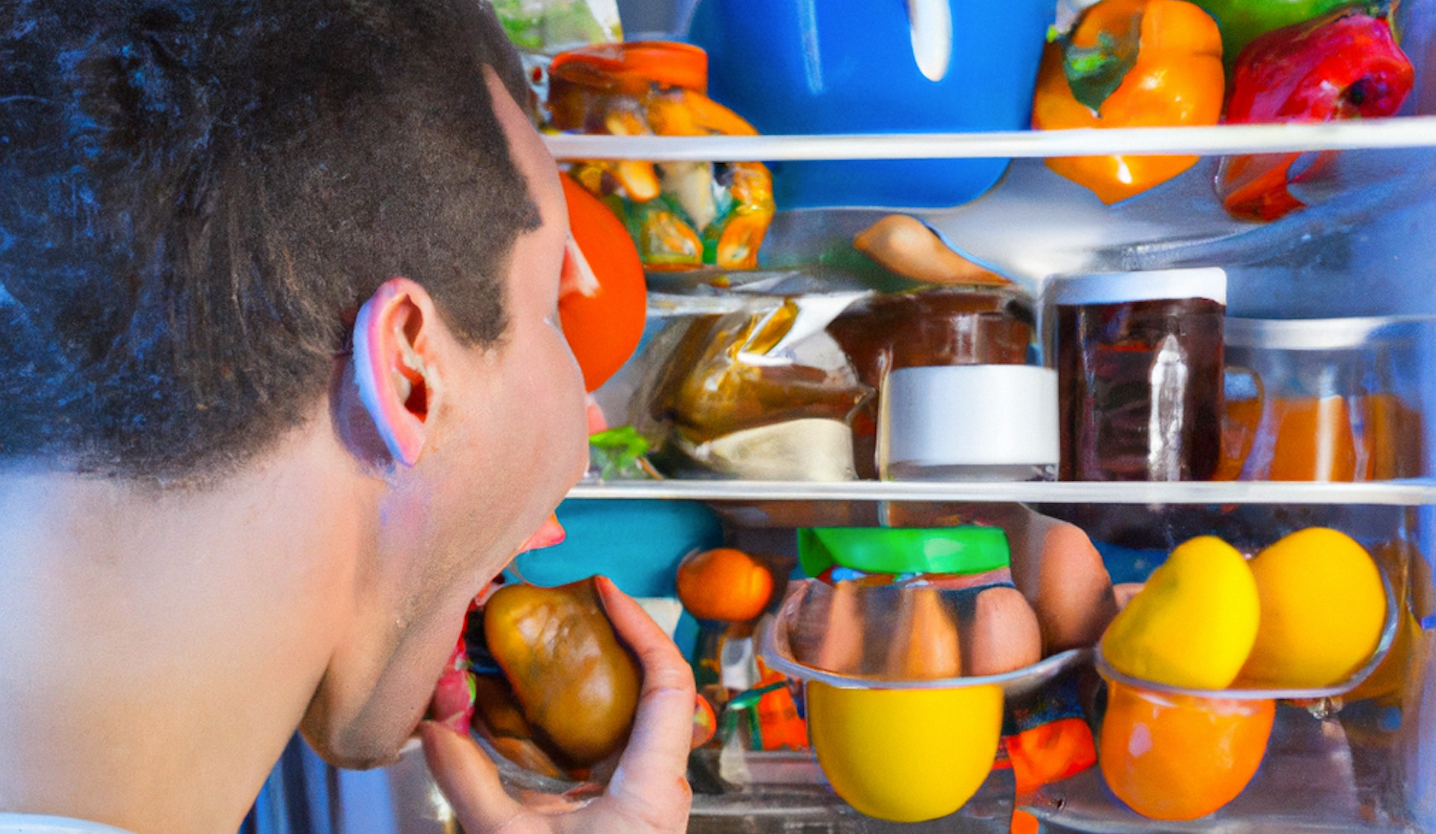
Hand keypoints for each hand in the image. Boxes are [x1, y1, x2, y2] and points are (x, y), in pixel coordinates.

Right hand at [420, 576, 694, 833]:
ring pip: (640, 709)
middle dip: (617, 636)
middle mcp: (663, 781)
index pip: (668, 680)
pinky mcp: (631, 803)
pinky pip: (619, 738)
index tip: (604, 588)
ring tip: (557, 638)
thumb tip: (434, 725)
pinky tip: (546, 700)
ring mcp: (651, 792)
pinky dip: (587, 709)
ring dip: (602, 670)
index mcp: (651, 784)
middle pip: (658, 684)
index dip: (642, 624)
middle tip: (572, 603)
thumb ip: (469, 783)